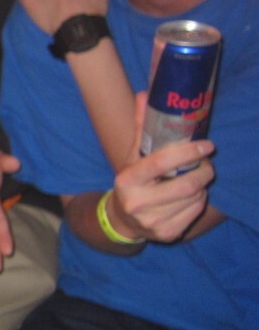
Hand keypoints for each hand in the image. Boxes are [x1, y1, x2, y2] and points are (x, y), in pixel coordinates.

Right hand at [105, 96, 217, 242]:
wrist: (122, 220)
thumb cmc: (132, 182)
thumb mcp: (132, 156)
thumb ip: (140, 128)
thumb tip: (144, 95)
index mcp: (127, 180)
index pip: (161, 163)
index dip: (188, 153)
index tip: (207, 145)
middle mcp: (137, 203)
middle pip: (186, 184)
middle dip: (203, 171)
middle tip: (207, 164)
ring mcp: (152, 221)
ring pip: (194, 198)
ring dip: (201, 186)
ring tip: (196, 179)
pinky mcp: (166, 234)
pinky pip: (195, 212)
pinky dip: (198, 201)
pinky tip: (190, 197)